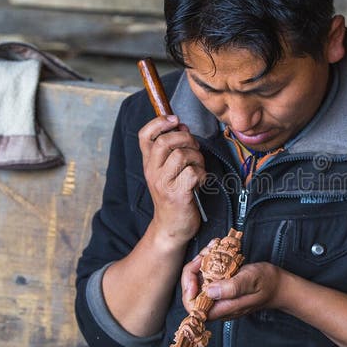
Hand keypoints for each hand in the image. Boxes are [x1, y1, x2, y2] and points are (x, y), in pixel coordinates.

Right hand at [138, 115, 206, 243]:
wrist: (171, 227)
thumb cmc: (174, 196)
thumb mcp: (167, 171)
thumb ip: (172, 149)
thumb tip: (181, 126)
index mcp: (149, 163)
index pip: (144, 135)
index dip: (159, 122)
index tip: (175, 120)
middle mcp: (152, 172)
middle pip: (164, 141)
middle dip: (186, 139)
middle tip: (194, 148)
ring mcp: (163, 183)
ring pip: (181, 155)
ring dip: (197, 158)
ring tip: (198, 168)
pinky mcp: (177, 194)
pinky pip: (193, 172)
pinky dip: (202, 174)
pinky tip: (200, 182)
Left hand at [181, 248, 282, 320]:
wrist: (278, 285)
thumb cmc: (267, 283)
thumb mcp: (250, 281)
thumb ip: (231, 288)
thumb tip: (209, 292)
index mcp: (221, 308)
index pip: (191, 304)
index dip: (189, 287)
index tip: (197, 269)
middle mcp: (216, 305)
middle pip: (191, 290)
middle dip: (194, 268)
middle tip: (205, 253)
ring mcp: (217, 297)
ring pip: (198, 280)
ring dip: (201, 262)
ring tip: (211, 247)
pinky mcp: (220, 288)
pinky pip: (207, 275)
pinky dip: (208, 261)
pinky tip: (215, 250)